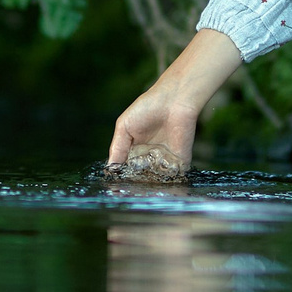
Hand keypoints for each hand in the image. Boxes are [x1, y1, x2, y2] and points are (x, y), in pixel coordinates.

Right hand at [106, 28, 243, 176]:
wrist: (174, 100)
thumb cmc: (147, 108)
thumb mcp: (124, 126)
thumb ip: (117, 149)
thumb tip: (111, 169)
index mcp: (134, 150)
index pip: (126, 170)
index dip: (121, 179)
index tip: (115, 188)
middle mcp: (149, 158)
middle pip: (140, 179)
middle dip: (135, 186)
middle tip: (130, 190)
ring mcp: (164, 162)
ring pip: (156, 182)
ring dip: (149, 187)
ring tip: (143, 188)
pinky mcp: (180, 162)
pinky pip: (173, 179)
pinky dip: (167, 184)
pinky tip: (158, 182)